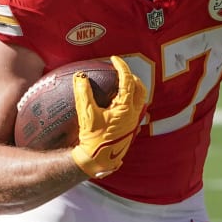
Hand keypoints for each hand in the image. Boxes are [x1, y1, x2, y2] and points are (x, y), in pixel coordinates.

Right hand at [70, 55, 145, 178]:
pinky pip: (135, 110)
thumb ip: (83, 93)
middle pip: (140, 89)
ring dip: (133, 89)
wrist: (97, 161)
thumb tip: (80, 76)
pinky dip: (129, 101)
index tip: (114, 59)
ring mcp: (134, 123)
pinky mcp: (130, 130)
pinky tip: (117, 103)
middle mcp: (134, 114)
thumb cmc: (93, 139)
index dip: (122, 67)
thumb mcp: (87, 114)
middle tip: (120, 71)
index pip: (128, 81)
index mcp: (126, 108)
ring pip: (140, 100)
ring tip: (119, 85)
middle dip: (132, 77)